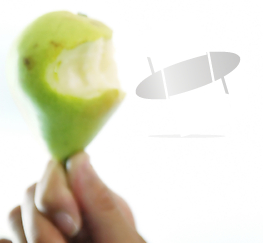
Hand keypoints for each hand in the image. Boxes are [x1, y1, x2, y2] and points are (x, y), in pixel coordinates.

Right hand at [5, 151, 146, 242]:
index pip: (58, 172)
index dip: (56, 192)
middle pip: (29, 194)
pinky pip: (4, 239)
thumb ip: (101, 203)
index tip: (74, 223)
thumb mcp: (121, 240)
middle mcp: (64, 210)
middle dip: (43, 226)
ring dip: (32, 237)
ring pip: (13, 216)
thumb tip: (78, 158)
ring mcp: (43, 231)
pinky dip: (9, 241)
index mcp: (91, 199)